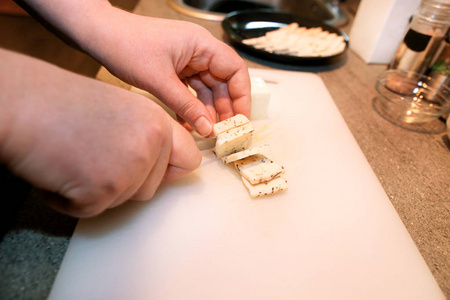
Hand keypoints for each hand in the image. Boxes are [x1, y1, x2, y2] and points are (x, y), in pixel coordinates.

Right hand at [0, 49, 200, 217]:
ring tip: (76, 157)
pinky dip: (73, 199)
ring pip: (125, 200)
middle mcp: (151, 145)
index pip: (189, 160)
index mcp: (158, 122)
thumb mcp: (123, 109)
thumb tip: (161, 164)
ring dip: (100, 189)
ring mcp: (128, 170)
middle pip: (153, 187)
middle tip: (96, 156)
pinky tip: (60, 170)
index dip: (172, 169)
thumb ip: (148, 136)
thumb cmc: (64, 103)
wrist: (24, 104)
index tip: (157, 170)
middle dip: (127, 182)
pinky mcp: (100, 192)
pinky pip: (93, 210)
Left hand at [81, 7, 250, 135]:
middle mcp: (199, 50)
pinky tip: (190, 124)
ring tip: (207, 132)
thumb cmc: (127, 46)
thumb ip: (186, 106)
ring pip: (208, 88)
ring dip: (208, 110)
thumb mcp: (159, 81)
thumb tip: (207, 128)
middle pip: (223, 81)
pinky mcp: (176, 68)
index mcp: (201, 44)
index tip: (241, 119)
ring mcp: (188, 59)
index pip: (235, 70)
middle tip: (224, 132)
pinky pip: (192, 90)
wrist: (99, 35)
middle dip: (225, 107)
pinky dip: (192, 106)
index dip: (242, 96)